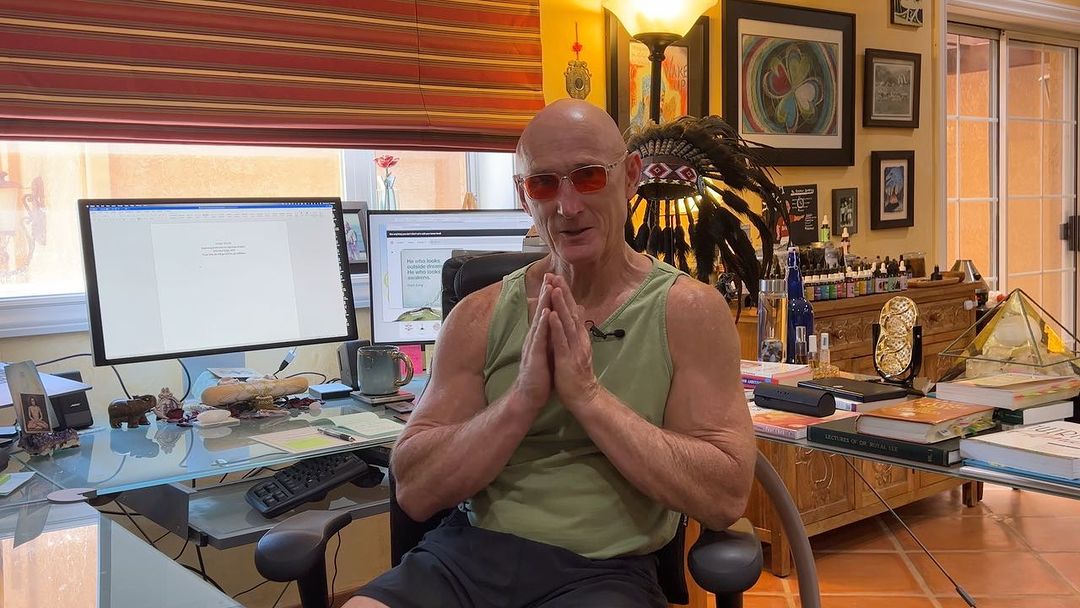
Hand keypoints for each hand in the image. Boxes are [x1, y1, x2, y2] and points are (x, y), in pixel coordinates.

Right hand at [515, 276, 553, 408]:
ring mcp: (533, 346)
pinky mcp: (534, 356)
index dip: (549, 296)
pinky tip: (547, 313)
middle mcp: (534, 338)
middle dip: (546, 293)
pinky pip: (540, 338)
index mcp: (539, 337)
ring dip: (544, 303)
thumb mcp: (547, 351)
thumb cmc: (540, 375)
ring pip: (539, 321)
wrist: (529, 396)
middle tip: (550, 274)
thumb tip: (556, 325)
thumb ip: (550, 337)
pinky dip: (543, 324)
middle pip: (541, 311)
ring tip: (548, 287)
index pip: (545, 313)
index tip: (554, 279)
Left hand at [546, 275, 601, 409]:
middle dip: (563, 293)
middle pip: (571, 312)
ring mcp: (574, 348)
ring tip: (554, 288)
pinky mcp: (567, 359)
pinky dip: (556, 326)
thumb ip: (577, 330)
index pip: (572, 311)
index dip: (566, 295)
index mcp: (579, 337)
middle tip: (555, 275)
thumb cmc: (577, 374)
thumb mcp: (578, 348)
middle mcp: (578, 339)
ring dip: (561, 305)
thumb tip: (579, 311)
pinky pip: (561, 340)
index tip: (558, 278)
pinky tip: (551, 314)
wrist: (585, 396)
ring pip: (567, 322)